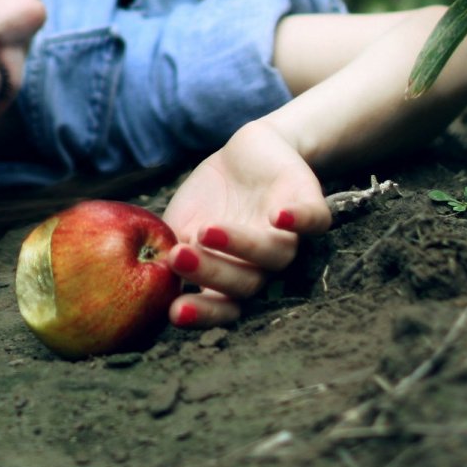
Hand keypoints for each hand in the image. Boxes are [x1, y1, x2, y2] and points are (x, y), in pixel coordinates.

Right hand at [159, 121, 331, 329]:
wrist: (249, 152)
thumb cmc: (210, 198)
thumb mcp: (179, 223)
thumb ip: (169, 251)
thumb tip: (152, 276)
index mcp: (233, 275)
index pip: (223, 306)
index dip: (203, 313)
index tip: (174, 312)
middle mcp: (264, 264)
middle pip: (248, 283)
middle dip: (213, 273)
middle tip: (179, 257)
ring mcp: (289, 236)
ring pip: (276, 254)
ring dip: (242, 245)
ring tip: (207, 231)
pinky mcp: (310, 205)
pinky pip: (315, 220)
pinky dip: (301, 219)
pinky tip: (279, 215)